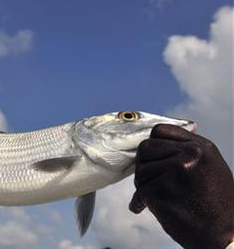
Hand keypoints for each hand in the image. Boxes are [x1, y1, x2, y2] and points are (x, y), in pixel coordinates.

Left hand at [130, 124, 233, 248]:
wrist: (226, 235)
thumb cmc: (216, 203)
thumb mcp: (210, 166)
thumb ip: (186, 150)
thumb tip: (158, 137)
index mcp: (200, 147)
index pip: (160, 131)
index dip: (153, 145)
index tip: (154, 158)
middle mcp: (189, 155)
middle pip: (145, 148)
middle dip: (144, 164)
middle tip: (150, 179)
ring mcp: (174, 172)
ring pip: (140, 170)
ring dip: (143, 184)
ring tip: (156, 195)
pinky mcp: (161, 191)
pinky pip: (140, 191)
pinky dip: (139, 201)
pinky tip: (144, 207)